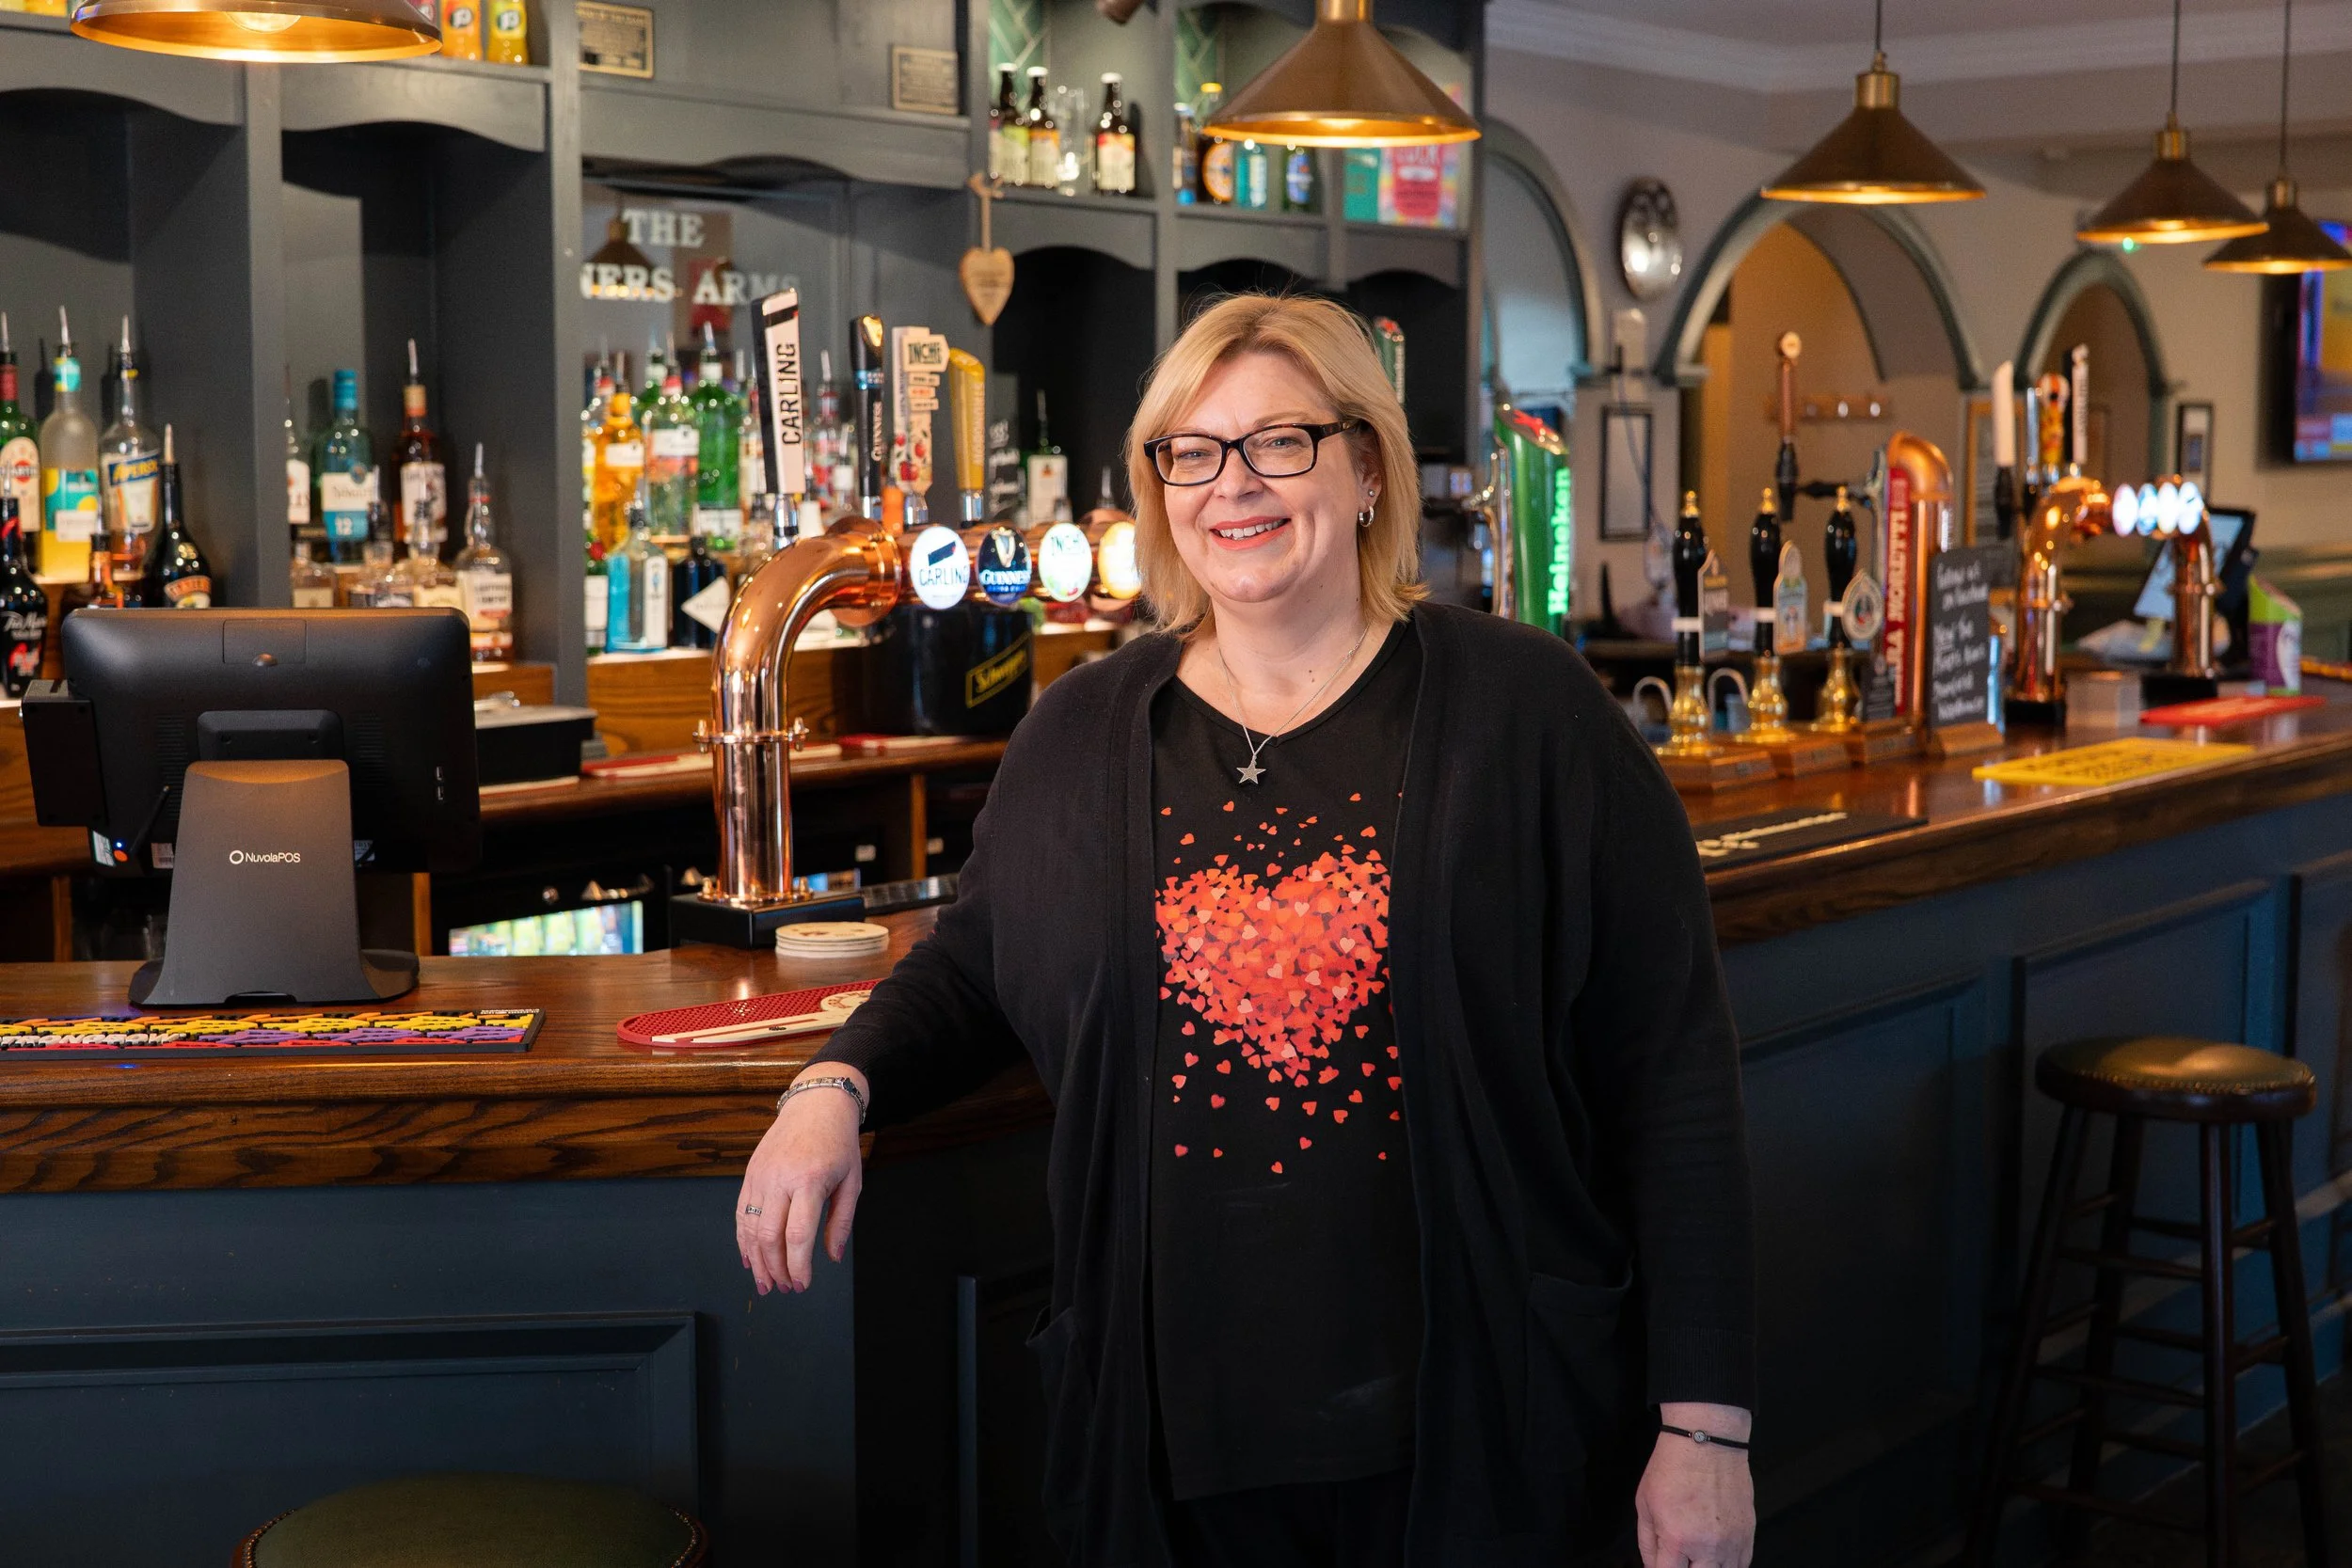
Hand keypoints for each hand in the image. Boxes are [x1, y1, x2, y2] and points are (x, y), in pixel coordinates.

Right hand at [735, 1065, 869, 1295]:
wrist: (815, 1105)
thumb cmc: (838, 1143)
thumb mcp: (852, 1181)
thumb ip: (842, 1222)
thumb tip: (832, 1258)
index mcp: (810, 1180)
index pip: (798, 1234)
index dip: (798, 1265)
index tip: (802, 1285)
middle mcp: (780, 1179)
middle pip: (769, 1235)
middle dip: (775, 1269)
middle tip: (784, 1288)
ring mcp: (761, 1176)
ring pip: (750, 1228)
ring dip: (756, 1261)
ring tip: (765, 1283)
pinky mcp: (750, 1174)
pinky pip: (741, 1213)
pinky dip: (743, 1239)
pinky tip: (750, 1258)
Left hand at [1635, 1403, 1753, 1567]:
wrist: (1707, 1441)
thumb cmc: (1673, 1468)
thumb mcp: (1645, 1504)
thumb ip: (1647, 1543)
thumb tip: (1652, 1565)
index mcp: (1677, 1539)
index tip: (1662, 1564)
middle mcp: (1708, 1546)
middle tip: (1680, 1558)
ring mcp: (1732, 1542)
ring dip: (1708, 1567)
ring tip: (1697, 1554)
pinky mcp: (1748, 1534)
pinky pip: (1742, 1565)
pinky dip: (1728, 1565)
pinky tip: (1716, 1556)